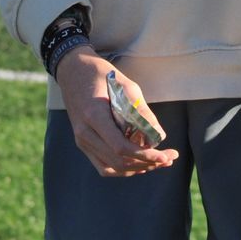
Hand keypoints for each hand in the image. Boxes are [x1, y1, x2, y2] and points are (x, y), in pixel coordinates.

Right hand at [54, 47, 178, 176]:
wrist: (72, 71)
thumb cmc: (101, 74)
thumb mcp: (126, 85)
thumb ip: (142, 111)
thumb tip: (159, 135)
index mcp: (94, 115)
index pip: (120, 147)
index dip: (145, 156)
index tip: (165, 156)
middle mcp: (84, 132)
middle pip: (118, 161)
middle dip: (146, 163)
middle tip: (168, 158)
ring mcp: (81, 140)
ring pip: (111, 168)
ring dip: (136, 168)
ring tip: (157, 162)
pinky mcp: (83, 143)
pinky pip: (103, 166)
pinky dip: (122, 169)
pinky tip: (138, 164)